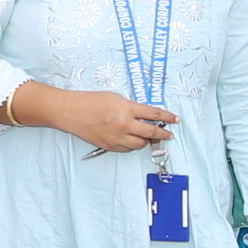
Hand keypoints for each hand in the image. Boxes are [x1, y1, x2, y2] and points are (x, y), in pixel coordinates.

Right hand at [48, 87, 177, 155]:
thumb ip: (132, 107)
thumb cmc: (91, 101)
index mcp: (127, 110)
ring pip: (140, 143)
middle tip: (169, 134)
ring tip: (149, 136)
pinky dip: (133, 144)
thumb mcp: (116, 98)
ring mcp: (117, 138)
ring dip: (147, 140)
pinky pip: (128, 148)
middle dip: (163, 133)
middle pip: (151, 132)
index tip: (175, 119)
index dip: (167, 117)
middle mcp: (124, 125)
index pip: (154, 114)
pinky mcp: (110, 146)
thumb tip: (145, 114)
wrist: (71, 112)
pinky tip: (133, 139)